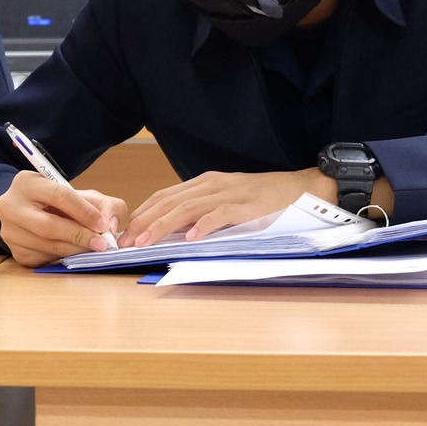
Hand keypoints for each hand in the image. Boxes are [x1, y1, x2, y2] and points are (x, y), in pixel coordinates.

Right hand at [0, 171, 128, 267]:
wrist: (30, 213)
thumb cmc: (60, 203)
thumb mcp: (82, 195)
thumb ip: (105, 204)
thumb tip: (110, 225)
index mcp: (26, 182)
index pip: (59, 196)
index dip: (85, 212)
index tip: (104, 226)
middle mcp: (10, 206)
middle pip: (48, 226)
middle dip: (79, 235)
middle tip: (101, 244)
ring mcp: (10, 231)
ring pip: (47, 246)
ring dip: (74, 250)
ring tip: (91, 248)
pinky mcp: (16, 252)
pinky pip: (44, 259)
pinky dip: (64, 258)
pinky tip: (74, 252)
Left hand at [127, 169, 313, 246]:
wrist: (302, 189)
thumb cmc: (263, 199)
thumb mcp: (226, 201)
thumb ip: (202, 212)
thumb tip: (173, 233)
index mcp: (204, 183)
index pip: (164, 196)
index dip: (142, 213)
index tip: (124, 232)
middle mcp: (212, 185)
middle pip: (169, 202)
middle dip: (144, 222)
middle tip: (126, 241)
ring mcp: (229, 193)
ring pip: (187, 207)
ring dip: (163, 226)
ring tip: (146, 241)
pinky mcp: (248, 205)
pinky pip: (221, 214)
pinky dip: (204, 225)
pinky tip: (190, 238)